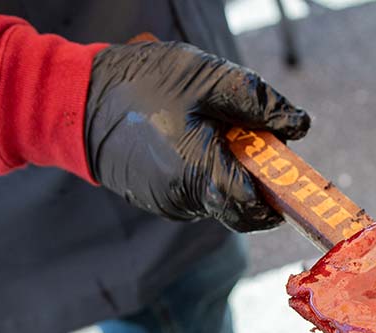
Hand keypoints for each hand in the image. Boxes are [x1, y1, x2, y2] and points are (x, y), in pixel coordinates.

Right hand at [85, 41, 310, 231]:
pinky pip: (193, 197)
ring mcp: (166, 204)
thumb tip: (299, 125)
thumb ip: (258, 103)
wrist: (75, 97)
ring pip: (216, 204)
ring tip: (212, 136)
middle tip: (256, 154)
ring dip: (226, 179)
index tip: (290, 182)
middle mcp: (183, 199)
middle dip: (255, 190)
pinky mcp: (153, 200)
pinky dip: (203, 177)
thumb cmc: (142, 84)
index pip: (253, 207)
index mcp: (199, 172)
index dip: (277, 199)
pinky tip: (188, 144)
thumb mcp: (207, 79)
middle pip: (238, 211)